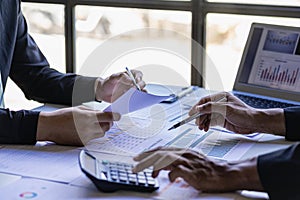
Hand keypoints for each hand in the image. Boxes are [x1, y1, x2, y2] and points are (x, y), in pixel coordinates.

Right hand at [36, 106, 120, 145]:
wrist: (49, 127)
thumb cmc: (62, 116)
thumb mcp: (78, 109)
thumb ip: (92, 111)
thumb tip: (103, 113)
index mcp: (88, 117)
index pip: (107, 117)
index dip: (115, 116)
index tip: (118, 116)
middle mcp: (88, 128)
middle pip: (107, 127)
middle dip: (107, 123)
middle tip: (103, 120)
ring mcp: (85, 137)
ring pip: (101, 134)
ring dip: (100, 129)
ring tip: (91, 125)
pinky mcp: (82, 143)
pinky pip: (93, 139)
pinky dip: (92, 134)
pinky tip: (83, 130)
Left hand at [95, 70, 145, 102]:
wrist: (102, 92)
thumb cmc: (107, 83)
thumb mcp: (113, 77)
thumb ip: (121, 76)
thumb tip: (130, 80)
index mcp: (129, 75)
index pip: (138, 74)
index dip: (139, 77)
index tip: (136, 81)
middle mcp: (132, 83)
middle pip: (142, 83)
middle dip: (140, 86)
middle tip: (135, 89)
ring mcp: (132, 91)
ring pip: (141, 91)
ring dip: (140, 93)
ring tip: (136, 95)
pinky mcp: (130, 98)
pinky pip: (136, 99)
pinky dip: (137, 99)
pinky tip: (133, 100)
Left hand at [132, 147, 262, 191]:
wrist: (225, 173)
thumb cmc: (208, 168)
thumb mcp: (190, 161)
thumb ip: (176, 162)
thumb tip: (162, 166)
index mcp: (183, 150)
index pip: (161, 149)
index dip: (149, 153)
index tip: (139, 157)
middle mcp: (184, 154)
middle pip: (160, 153)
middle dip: (146, 159)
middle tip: (135, 165)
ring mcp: (188, 162)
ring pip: (166, 159)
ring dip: (154, 166)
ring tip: (148, 174)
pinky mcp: (192, 172)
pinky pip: (176, 172)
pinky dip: (170, 175)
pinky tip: (169, 178)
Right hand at [189, 92, 284, 134]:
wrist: (254, 124)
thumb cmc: (244, 114)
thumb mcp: (225, 109)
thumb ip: (211, 107)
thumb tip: (199, 108)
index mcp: (221, 97)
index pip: (205, 100)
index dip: (197, 107)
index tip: (191, 113)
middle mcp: (220, 104)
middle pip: (205, 109)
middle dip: (200, 116)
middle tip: (197, 123)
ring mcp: (220, 112)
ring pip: (207, 116)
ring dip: (203, 122)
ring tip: (201, 127)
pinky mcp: (222, 120)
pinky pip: (211, 122)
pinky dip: (207, 125)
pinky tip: (205, 128)